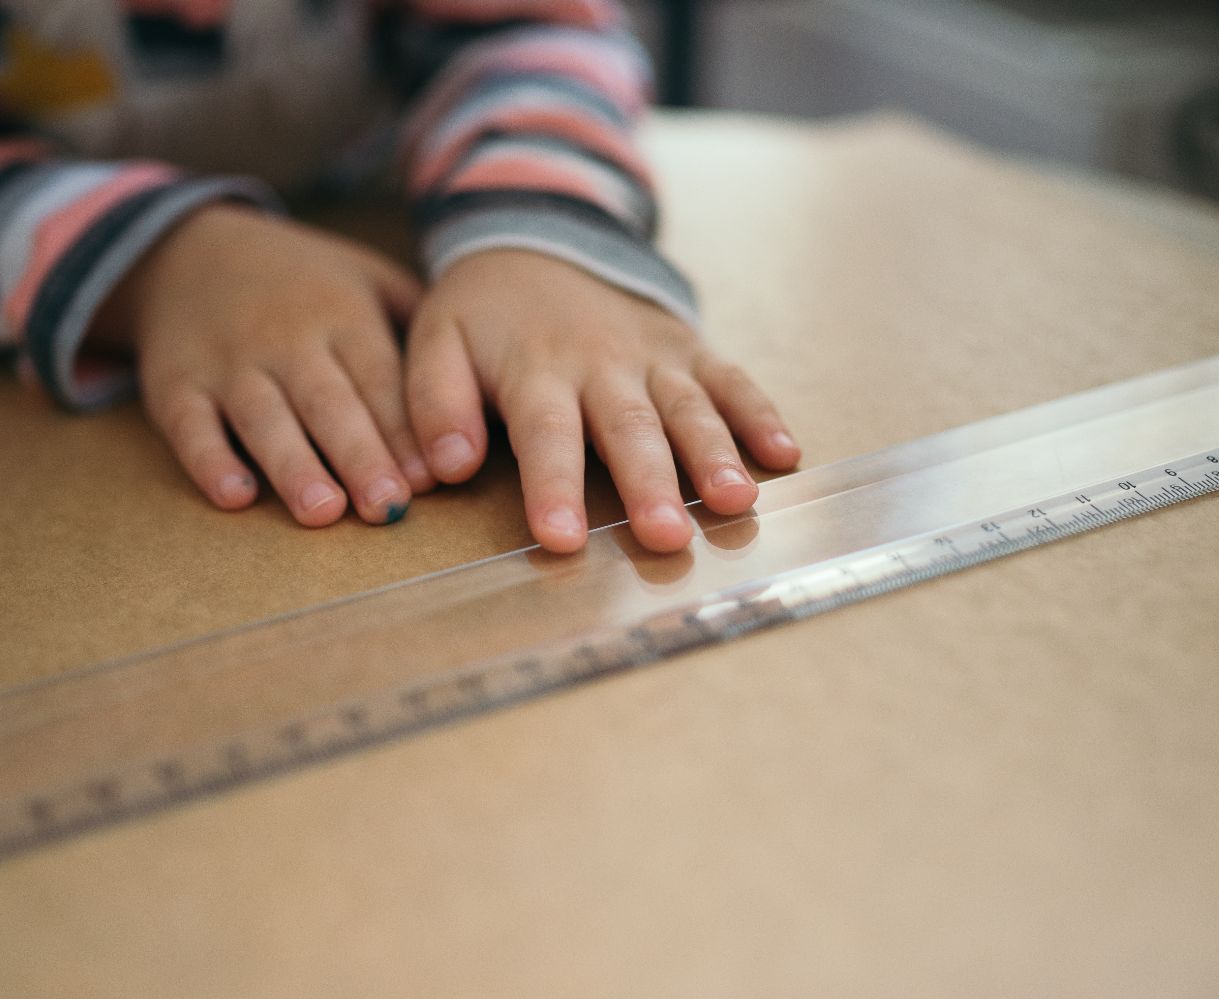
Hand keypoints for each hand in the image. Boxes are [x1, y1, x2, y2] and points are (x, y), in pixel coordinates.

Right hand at [92, 203, 431, 525]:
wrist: (191, 251)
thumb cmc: (303, 283)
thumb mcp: (366, 278)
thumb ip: (417, 324)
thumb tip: (478, 389)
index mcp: (342, 315)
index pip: (379, 378)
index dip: (402, 429)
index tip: (430, 479)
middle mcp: (286, 339)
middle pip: (327, 403)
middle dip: (359, 455)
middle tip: (386, 507)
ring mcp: (227, 363)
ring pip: (264, 418)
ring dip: (293, 466)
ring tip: (322, 511)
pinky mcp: (176, 385)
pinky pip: (191, 427)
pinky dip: (210, 461)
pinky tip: (234, 496)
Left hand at [405, 249, 800, 553]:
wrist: (541, 239)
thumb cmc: (485, 313)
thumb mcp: (435, 341)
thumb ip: (434, 403)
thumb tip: (445, 468)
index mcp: (537, 369)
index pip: (546, 433)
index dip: (554, 486)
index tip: (561, 539)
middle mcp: (603, 363)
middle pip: (630, 428)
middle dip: (651, 484)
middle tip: (666, 538)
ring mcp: (655, 355)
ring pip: (690, 407)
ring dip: (716, 455)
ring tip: (735, 504)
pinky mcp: (691, 349)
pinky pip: (732, 379)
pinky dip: (760, 414)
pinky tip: (784, 455)